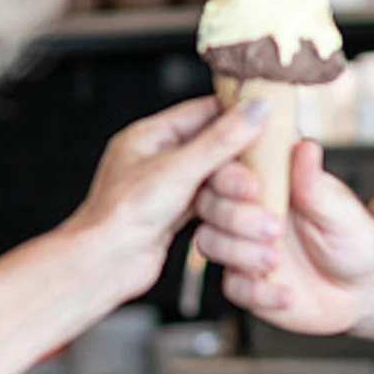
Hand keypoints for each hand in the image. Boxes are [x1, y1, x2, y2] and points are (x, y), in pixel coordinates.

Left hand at [64, 96, 269, 306]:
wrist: (103, 264)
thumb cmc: (122, 214)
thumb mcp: (180, 168)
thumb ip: (222, 139)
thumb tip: (256, 109)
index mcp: (150, 136)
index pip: (204, 112)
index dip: (238, 114)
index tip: (269, 119)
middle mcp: (157, 159)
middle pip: (214, 148)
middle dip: (243, 161)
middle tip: (269, 169)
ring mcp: (166, 188)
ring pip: (214, 179)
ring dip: (239, 190)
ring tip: (261, 198)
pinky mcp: (174, 214)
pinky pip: (211, 203)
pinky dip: (229, 208)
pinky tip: (246, 213)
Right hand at [194, 138, 373, 335]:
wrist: (363, 287)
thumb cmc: (354, 238)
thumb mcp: (342, 210)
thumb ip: (315, 185)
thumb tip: (305, 147)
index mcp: (268, 181)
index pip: (229, 165)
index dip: (230, 175)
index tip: (252, 187)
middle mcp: (247, 210)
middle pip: (208, 203)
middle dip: (235, 216)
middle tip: (273, 228)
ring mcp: (242, 246)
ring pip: (210, 242)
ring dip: (241, 253)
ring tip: (276, 260)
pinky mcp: (244, 282)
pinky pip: (232, 288)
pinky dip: (258, 292)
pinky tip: (285, 294)